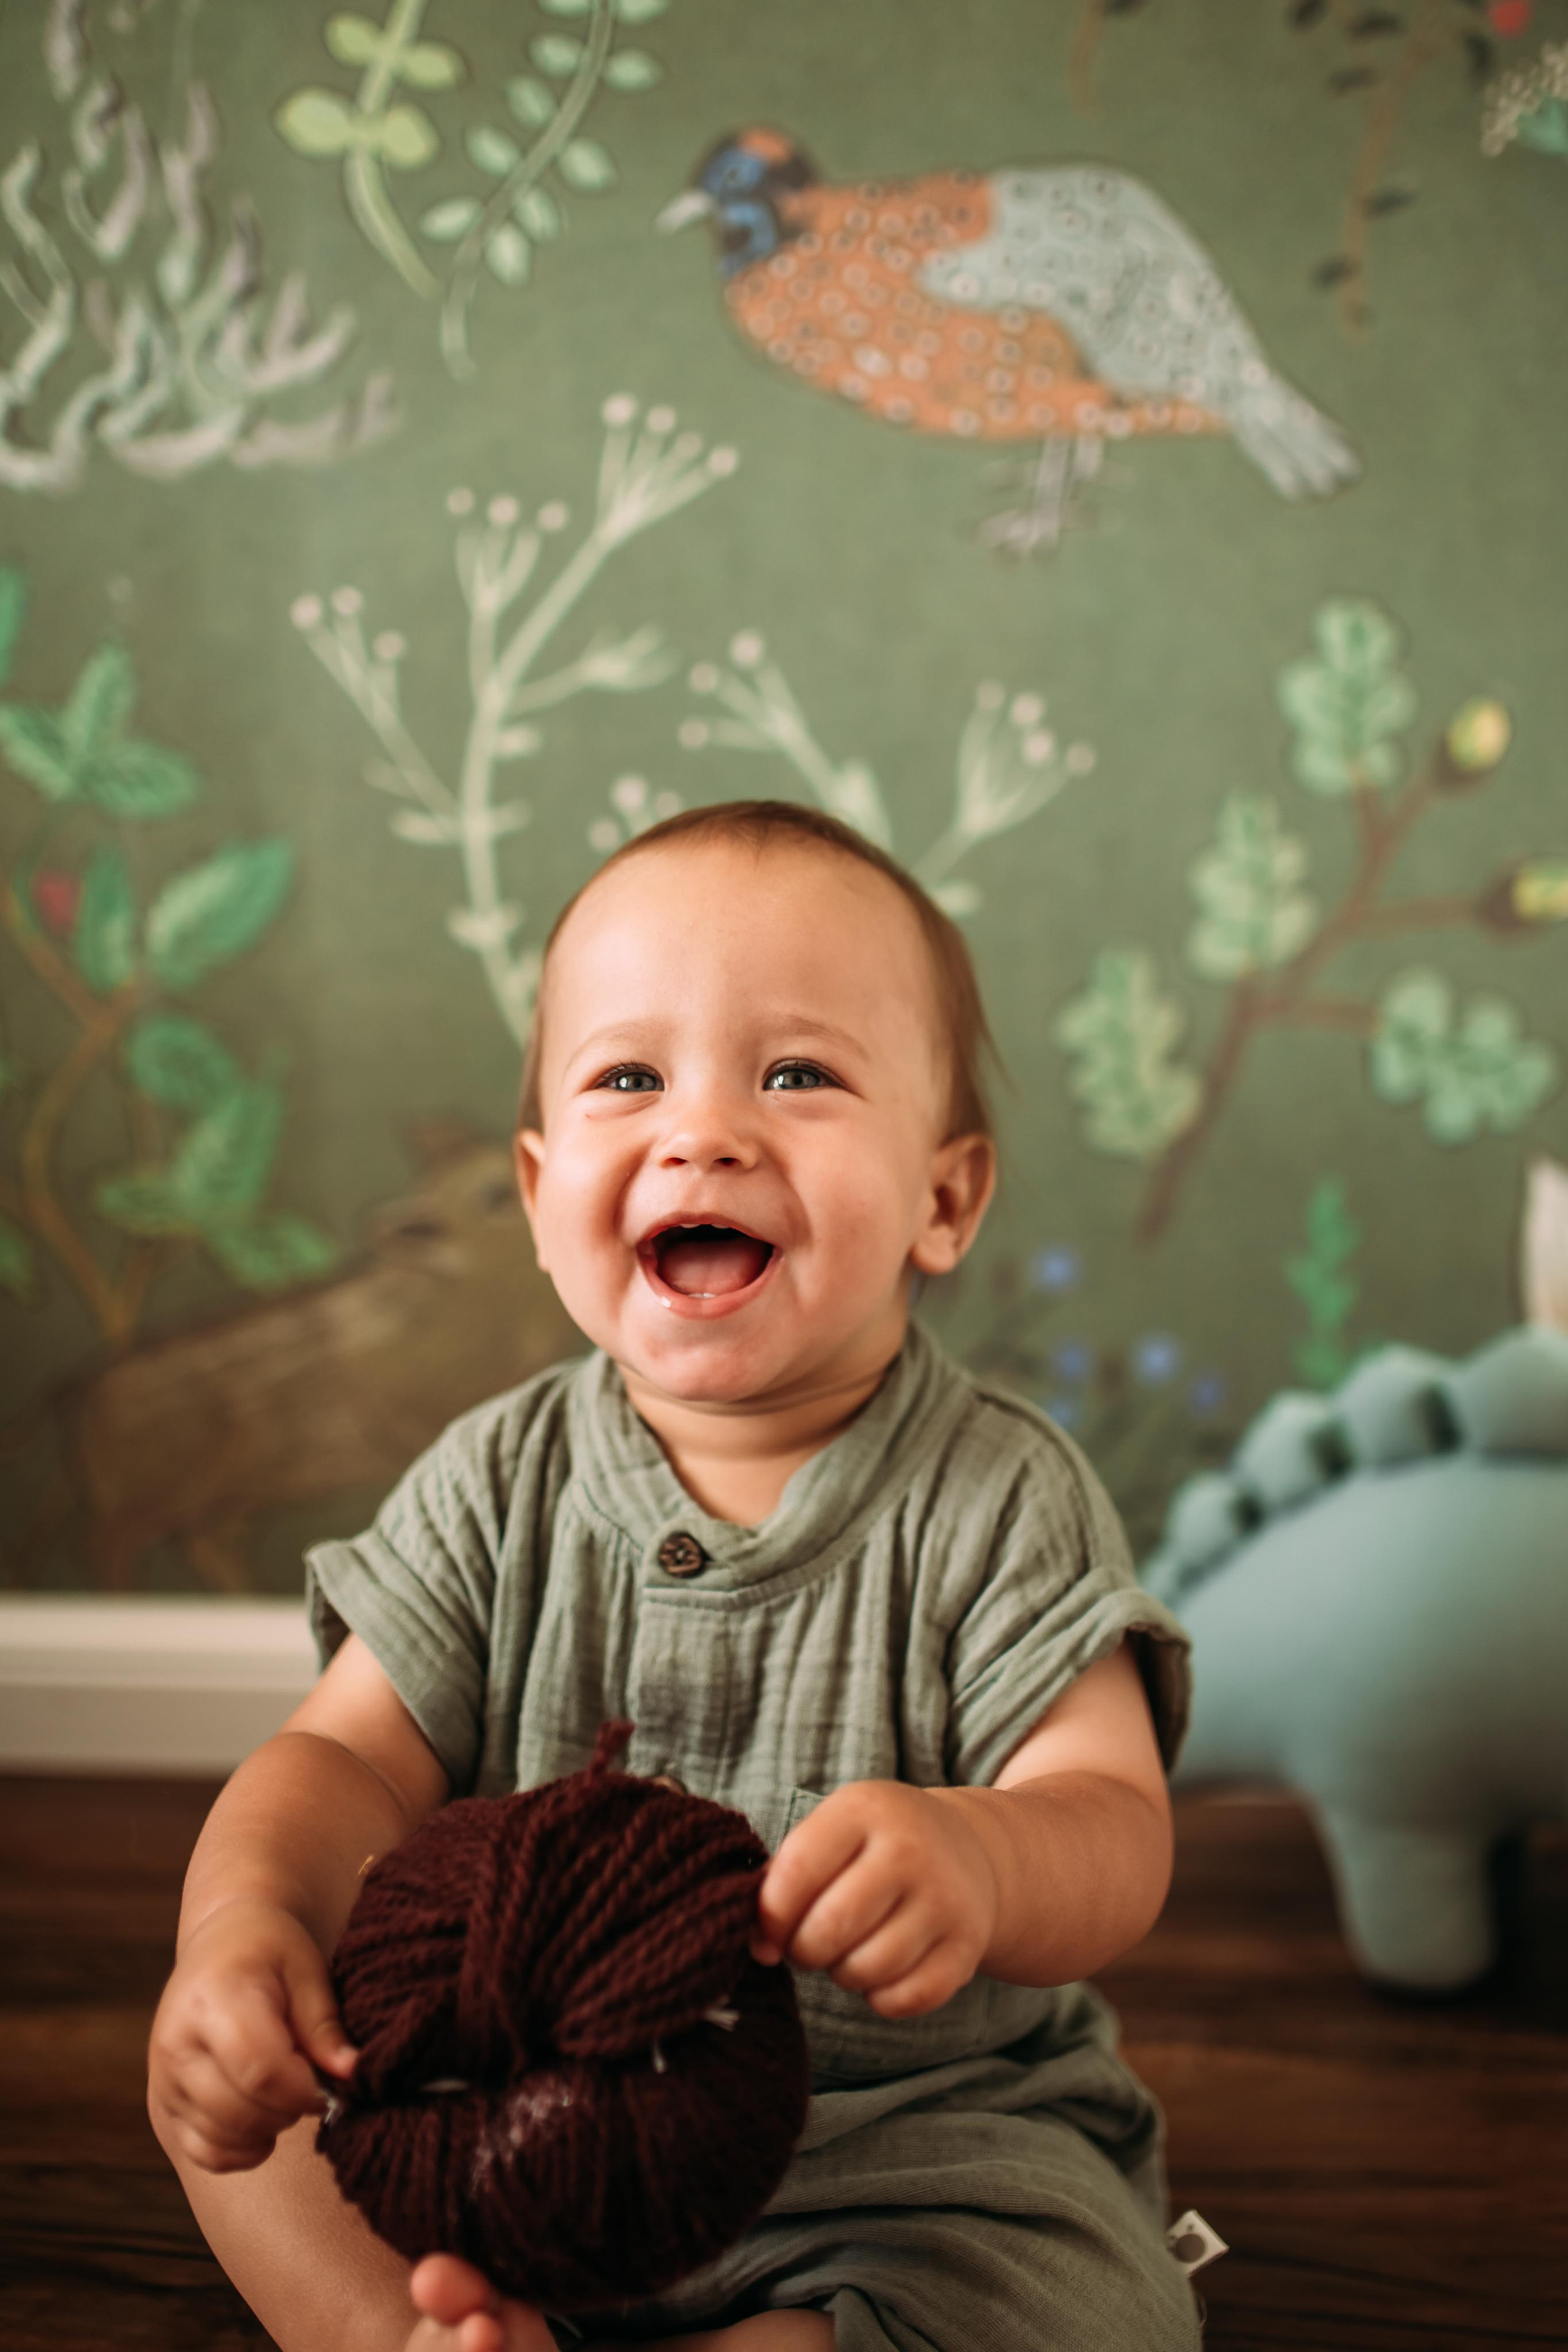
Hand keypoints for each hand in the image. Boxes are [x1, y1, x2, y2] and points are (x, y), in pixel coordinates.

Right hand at [147, 1897, 357, 2173]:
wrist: (220, 1943)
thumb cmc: (268, 1951)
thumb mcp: (306, 1969)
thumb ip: (325, 2025)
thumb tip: (349, 2074)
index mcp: (211, 2000)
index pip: (260, 2070)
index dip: (304, 2089)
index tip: (330, 2081)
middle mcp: (175, 2044)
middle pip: (240, 2111)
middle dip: (290, 2109)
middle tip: (310, 2081)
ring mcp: (163, 2079)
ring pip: (222, 2139)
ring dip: (268, 2128)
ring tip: (285, 2089)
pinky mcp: (162, 2105)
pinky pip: (204, 2153)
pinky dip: (241, 2149)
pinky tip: (263, 2119)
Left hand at [751, 1782, 999, 2018]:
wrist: (966, 1847)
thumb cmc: (874, 1846)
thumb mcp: (832, 1832)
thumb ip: (785, 1878)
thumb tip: (759, 1948)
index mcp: (864, 1810)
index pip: (797, 1872)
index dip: (770, 1917)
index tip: (767, 1934)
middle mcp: (910, 1849)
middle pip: (829, 1928)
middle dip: (803, 1951)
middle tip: (809, 1944)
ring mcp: (945, 1898)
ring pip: (866, 1969)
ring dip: (842, 1973)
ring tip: (848, 1951)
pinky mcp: (967, 1945)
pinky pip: (905, 1999)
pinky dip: (881, 1998)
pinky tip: (881, 1972)